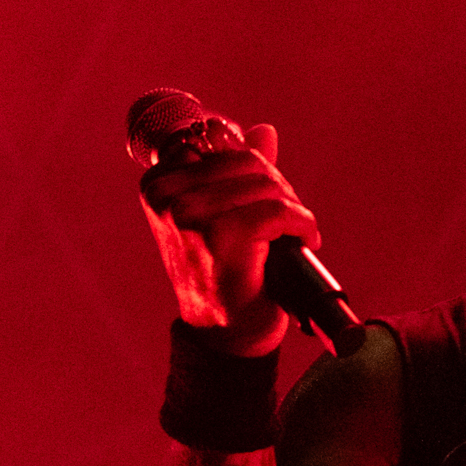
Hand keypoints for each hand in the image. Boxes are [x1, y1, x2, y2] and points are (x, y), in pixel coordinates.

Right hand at [139, 120, 321, 354]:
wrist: (225, 334)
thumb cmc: (225, 274)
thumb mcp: (224, 215)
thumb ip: (237, 172)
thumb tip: (264, 131)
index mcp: (158, 184)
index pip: (223, 146)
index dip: (257, 169)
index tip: (268, 200)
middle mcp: (167, 196)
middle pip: (247, 162)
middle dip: (279, 187)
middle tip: (290, 220)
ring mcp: (191, 216)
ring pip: (265, 185)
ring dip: (293, 207)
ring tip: (296, 233)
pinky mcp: (223, 237)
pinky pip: (278, 212)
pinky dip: (302, 224)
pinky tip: (307, 240)